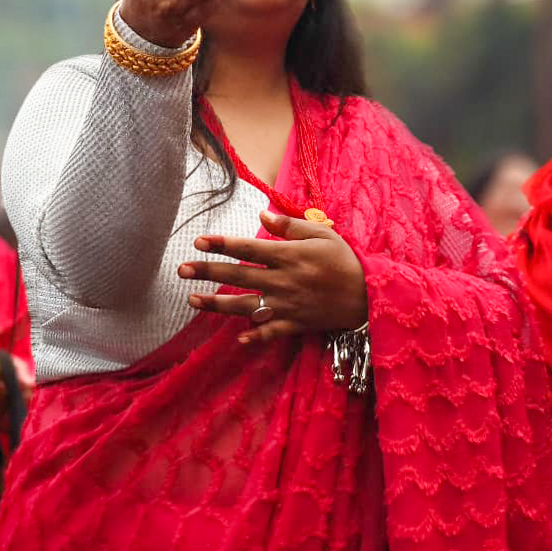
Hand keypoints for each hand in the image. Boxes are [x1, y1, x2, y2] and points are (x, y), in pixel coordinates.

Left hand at [180, 209, 367, 344]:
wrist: (369, 295)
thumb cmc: (344, 260)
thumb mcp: (322, 235)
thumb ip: (290, 226)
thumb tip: (262, 214)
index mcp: (289, 256)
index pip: (248, 249)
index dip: (222, 244)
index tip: (199, 241)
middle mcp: (283, 281)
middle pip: (238, 276)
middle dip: (208, 272)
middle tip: (181, 269)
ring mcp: (287, 305)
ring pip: (245, 305)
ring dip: (217, 304)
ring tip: (193, 300)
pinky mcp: (295, 324)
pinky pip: (270, 331)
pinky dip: (253, 335)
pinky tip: (236, 336)